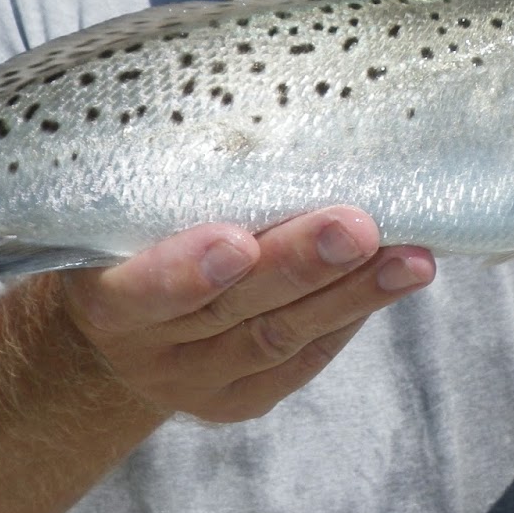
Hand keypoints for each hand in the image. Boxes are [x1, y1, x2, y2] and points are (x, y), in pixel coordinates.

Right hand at [56, 207, 433, 423]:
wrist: (118, 328)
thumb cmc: (128, 238)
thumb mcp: (125, 211)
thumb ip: (174, 185)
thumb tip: (268, 114)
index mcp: (104, 298)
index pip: (141, 291)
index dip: (188, 270)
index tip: (237, 242)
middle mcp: (150, 350)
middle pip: (232, 310)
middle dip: (301, 266)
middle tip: (356, 228)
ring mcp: (198, 381)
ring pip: (281, 338)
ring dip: (353, 293)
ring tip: (410, 258)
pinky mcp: (242, 398)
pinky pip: (305, 357)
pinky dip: (351, 312)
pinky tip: (393, 277)